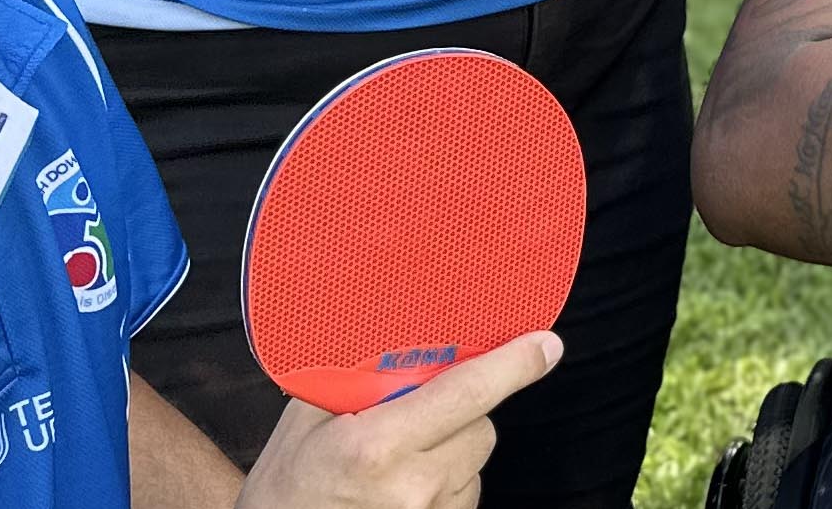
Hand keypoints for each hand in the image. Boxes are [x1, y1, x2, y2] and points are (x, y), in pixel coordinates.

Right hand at [236, 330, 559, 508]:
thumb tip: (410, 339)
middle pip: (481, 427)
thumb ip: (359, 379)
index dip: (513, 365)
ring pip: (475, 463)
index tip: (545, 346)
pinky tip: (401, 491)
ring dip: (452, 452)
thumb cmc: (286, 489)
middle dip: (460, 411)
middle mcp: (412, 486)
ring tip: (395, 465)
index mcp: (377, 447)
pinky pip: (464, 496)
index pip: (467, 392)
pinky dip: (446, 484)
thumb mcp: (307, 421)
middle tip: (412, 417)